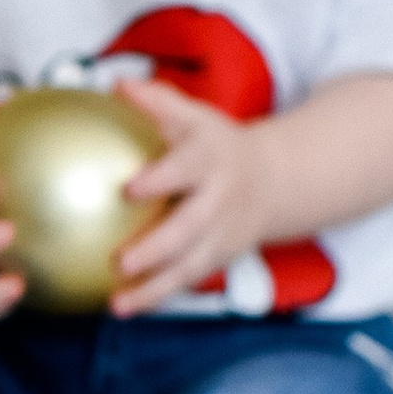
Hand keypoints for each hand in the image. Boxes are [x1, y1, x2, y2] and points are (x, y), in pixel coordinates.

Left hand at [109, 81, 271, 313]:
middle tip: (120, 262)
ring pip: (190, 266)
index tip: (129, 188)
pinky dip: (156, 297)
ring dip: (154, 288)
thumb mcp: (195, 116)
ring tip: (117, 305)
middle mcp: (219, 201)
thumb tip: (115, 84)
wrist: (277, 179)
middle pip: (189, 229)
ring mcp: (222, 235)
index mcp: (211, 161)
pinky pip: (186, 281)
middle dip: (157, 248)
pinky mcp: (219, 258)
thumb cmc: (216, 144)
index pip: (186, 169)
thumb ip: (156, 101)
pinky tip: (121, 309)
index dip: (161, 178)